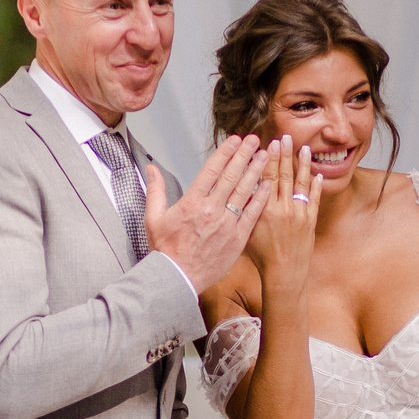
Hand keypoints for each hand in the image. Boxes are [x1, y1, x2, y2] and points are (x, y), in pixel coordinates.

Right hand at [145, 135, 271, 293]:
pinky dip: (260, 199)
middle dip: (244, 155)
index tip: (235, 140)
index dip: (225, 152)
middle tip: (255, 140)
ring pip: (245, 192)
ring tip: (264, 156)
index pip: (212, 170)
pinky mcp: (237, 238)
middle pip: (232, 176)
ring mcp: (226, 224)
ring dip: (256, 172)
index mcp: (192, 202)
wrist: (177, 278)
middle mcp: (211, 210)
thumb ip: (155, 190)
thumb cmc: (165, 250)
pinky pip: (252, 214)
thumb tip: (151, 168)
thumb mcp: (153, 218)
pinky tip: (267, 186)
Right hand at [245, 138, 317, 295]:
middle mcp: (283, 210)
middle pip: (284, 176)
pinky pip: (314, 199)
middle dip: (285, 155)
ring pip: (300, 184)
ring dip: (302, 165)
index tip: (270, 144)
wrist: (283, 275)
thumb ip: (245, 210)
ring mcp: (299, 215)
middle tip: (286, 138)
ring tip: (304, 148)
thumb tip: (241, 190)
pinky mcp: (310, 222)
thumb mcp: (245, 232)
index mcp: (265, 211)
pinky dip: (316, 186)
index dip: (269, 159)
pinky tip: (317, 174)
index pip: (267, 178)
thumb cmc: (261, 258)